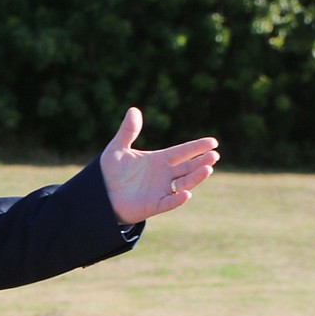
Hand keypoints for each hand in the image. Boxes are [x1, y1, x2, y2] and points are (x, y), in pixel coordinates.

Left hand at [100, 107, 218, 224]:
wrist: (99, 193)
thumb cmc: (110, 171)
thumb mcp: (118, 148)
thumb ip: (128, 131)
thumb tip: (134, 110)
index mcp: (160, 159)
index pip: (183, 152)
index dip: (197, 147)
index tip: (213, 142)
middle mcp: (164, 175)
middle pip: (188, 167)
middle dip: (202, 162)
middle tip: (214, 155)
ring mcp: (160, 190)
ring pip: (184, 184)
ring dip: (195, 178)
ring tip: (207, 169)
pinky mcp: (153, 205)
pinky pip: (168, 202)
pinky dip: (177, 199)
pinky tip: (185, 194)